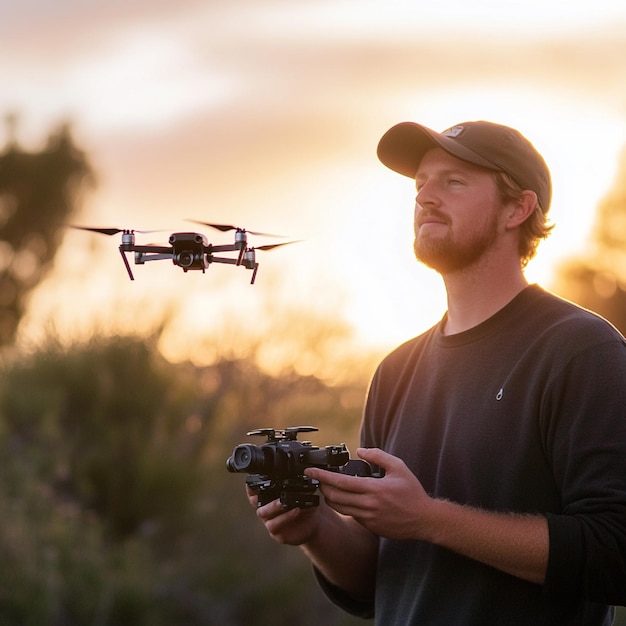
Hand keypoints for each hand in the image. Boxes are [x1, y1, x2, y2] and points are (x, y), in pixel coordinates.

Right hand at [246, 486, 322, 545]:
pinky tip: (295, 511)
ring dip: (273, 506)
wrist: (314, 524)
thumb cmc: (306, 506)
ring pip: (262, 513)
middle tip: (270, 487)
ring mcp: (270, 521)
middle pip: (255, 501)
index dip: (251, 486)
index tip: (252, 481)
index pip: (255, 491)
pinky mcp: (276, 533)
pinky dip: (285, 517)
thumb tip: (307, 472)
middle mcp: (267, 508)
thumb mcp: (307, 492)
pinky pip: (274, 525)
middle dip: (259, 495)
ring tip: (284, 502)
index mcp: (270, 497)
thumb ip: (306, 481)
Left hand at [306, 447, 433, 540]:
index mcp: (374, 489)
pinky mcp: (370, 526)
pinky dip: (344, 506)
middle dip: (322, 487)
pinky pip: (351, 515)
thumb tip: (359, 450)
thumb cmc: (412, 492)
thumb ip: (378, 456)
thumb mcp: (398, 467)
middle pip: (335, 497)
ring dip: (330, 498)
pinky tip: (345, 498)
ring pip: (340, 508)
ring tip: (327, 488)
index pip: (340, 482)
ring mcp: (368, 518)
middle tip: (317, 479)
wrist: (424, 519)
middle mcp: (368, 505)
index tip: (310, 471)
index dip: (322, 476)